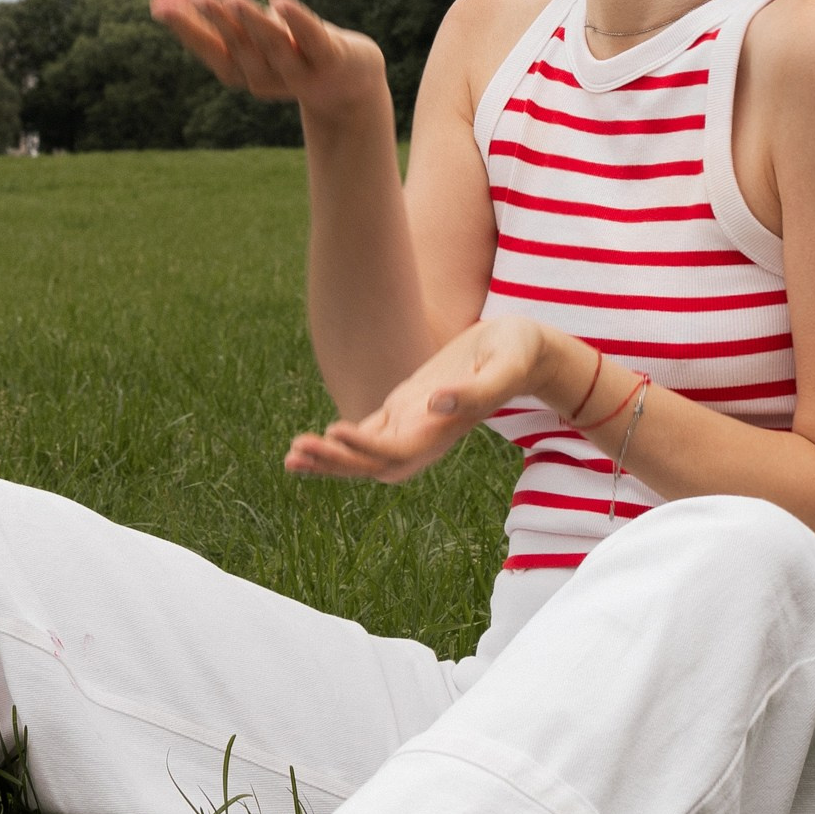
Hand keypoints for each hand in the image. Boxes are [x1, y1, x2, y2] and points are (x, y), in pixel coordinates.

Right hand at [150, 0, 388, 124]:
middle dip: (213, 22)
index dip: (185, 27)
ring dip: (250, 22)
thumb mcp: (250, 27)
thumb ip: (211, 7)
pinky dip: (297, 21)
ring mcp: (300, 71)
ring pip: (272, 45)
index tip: (158, 3)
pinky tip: (280, 2)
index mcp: (242, 70)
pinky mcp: (331, 59)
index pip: (209, 48)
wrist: (350, 82)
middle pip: (237, 47)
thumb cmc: (291, 47)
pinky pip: (312, 39)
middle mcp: (265, 76)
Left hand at [286, 316, 555, 483]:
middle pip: (374, 465)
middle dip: (335, 462)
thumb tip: (435, 402)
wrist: (524, 348)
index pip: (397, 451)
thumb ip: (475, 390)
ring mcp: (414, 423)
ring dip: (330, 459)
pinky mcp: (406, 407)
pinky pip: (366, 434)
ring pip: (365, 455)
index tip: (336, 431)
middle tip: (294, 452)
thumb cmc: (518, 352)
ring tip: (290, 456)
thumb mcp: (504, 365)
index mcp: (445, 429)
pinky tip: (309, 443)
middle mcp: (426, 435)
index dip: (365, 448)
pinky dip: (338, 442)